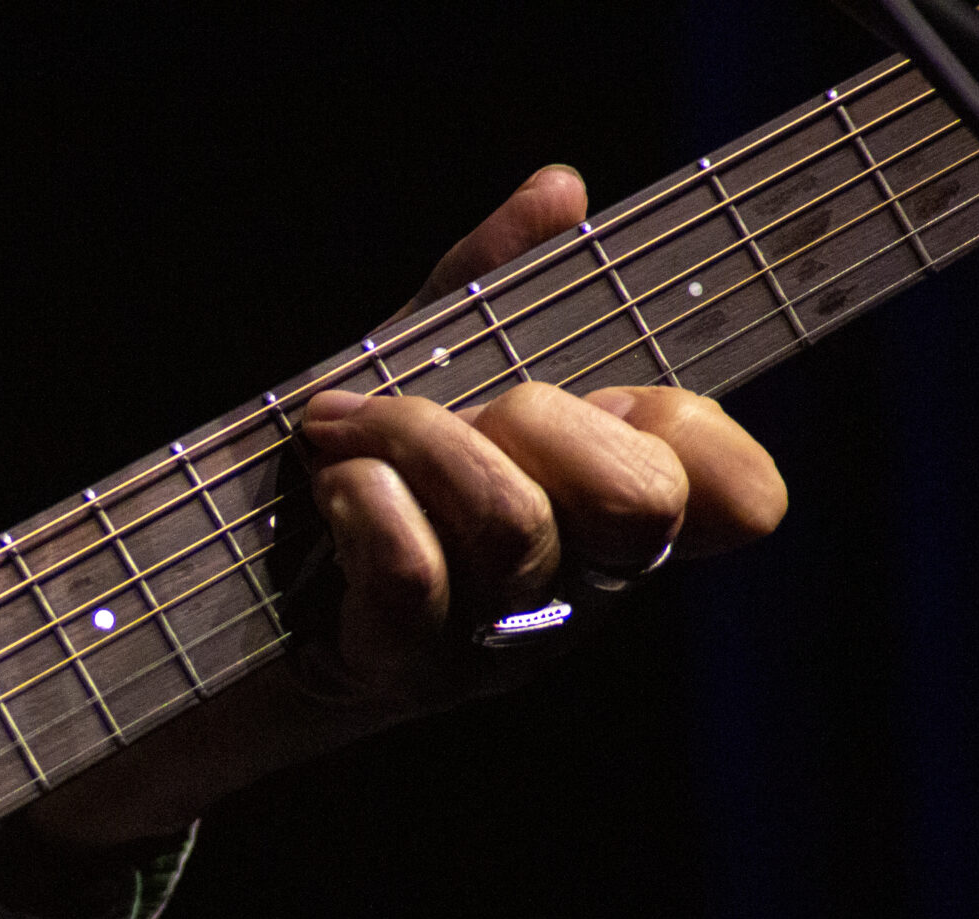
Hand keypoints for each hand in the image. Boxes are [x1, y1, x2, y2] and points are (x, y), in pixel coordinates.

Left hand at [298, 164, 784, 708]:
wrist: (238, 590)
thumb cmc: (356, 473)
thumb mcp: (423, 366)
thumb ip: (492, 281)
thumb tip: (558, 190)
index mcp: (608, 517)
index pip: (739, 496)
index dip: (693, 432)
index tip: (603, 394)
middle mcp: (575, 592)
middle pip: (636, 503)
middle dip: (538, 419)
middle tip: (457, 410)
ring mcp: (493, 643)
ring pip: (509, 523)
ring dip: (413, 440)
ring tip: (344, 429)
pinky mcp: (404, 669)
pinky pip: (413, 570)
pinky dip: (361, 500)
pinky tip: (330, 483)